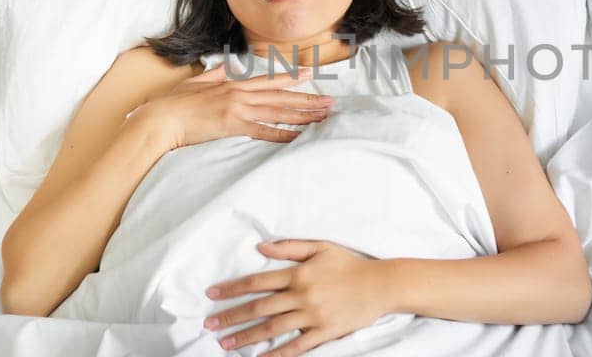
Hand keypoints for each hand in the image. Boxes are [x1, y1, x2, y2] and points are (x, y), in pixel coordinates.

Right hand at [125, 63, 332, 150]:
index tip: (309, 75)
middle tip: (329, 101)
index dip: (290, 78)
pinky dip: (284, 134)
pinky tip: (299, 136)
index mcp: (231, 85)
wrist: (161, 119)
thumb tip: (226, 67)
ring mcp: (237, 109)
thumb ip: (214, 75)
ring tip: (322, 117)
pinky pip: (264, 131)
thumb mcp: (195, 84)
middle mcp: (239, 94)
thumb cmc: (173, 105)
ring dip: (303, 114)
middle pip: (280, 96)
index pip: (267, 81)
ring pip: (278, 111)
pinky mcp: (233, 125)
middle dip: (307, 98)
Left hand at [203, 240, 394, 356]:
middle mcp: (302, 295)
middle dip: (231, 317)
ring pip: (272, 328)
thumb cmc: (350, 264)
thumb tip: (261, 246)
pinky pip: (296, 347)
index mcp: (299, 273)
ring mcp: (313, 316)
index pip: (257, 282)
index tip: (212, 295)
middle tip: (209, 325)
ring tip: (226, 344)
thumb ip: (290, 247)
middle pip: (259, 308)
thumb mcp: (321, 247)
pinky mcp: (324, 332)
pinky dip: (276, 354)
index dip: (232, 289)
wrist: (382, 285)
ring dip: (246, 337)